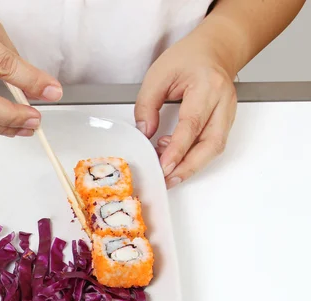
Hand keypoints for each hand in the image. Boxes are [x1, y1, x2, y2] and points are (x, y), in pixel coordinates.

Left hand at [134, 33, 236, 187]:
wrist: (214, 49)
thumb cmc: (188, 57)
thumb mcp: (158, 75)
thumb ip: (147, 105)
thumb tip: (145, 133)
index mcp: (206, 86)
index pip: (192, 124)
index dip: (177, 148)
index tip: (164, 165)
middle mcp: (223, 101)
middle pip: (211, 143)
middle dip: (188, 166)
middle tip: (167, 178)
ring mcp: (228, 112)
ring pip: (215, 147)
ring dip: (192, 165)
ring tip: (169, 172)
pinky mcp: (225, 121)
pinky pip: (213, 145)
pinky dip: (195, 156)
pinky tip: (177, 158)